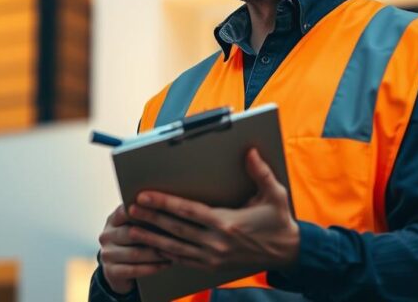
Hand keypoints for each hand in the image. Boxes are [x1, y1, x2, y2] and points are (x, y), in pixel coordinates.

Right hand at [98, 204, 171, 294]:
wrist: (120, 271)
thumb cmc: (135, 243)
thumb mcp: (135, 227)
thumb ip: (145, 215)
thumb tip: (167, 203)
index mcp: (113, 220)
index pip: (125, 211)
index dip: (143, 210)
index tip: (164, 209)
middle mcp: (106, 236)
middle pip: (131, 233)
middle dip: (155, 235)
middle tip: (175, 235)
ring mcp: (107, 255)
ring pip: (135, 253)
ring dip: (157, 253)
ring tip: (174, 251)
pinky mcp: (111, 272)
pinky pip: (133, 270)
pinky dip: (152, 267)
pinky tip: (165, 265)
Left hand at [127, 148, 299, 273]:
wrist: (288, 253)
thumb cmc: (279, 221)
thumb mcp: (275, 194)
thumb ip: (261, 172)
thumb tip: (250, 151)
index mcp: (228, 224)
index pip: (188, 211)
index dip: (164, 203)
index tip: (145, 195)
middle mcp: (217, 243)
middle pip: (175, 229)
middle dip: (151, 218)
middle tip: (130, 208)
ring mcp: (213, 257)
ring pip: (175, 248)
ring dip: (152, 238)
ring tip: (132, 228)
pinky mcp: (212, 266)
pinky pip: (183, 260)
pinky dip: (165, 253)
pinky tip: (152, 246)